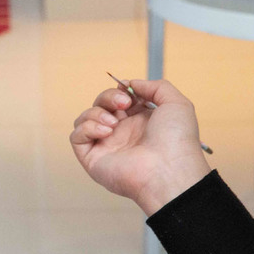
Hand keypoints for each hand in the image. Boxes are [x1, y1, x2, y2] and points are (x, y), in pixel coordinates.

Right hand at [69, 79, 210, 215]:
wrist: (168, 169)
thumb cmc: (176, 141)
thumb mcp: (176, 104)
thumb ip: (155, 86)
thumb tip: (130, 83)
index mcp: (140, 121)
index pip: (119, 99)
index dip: (119, 91)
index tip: (126, 90)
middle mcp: (121, 133)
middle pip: (100, 105)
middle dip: (108, 97)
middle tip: (123, 104)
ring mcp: (105, 145)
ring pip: (84, 118)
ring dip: (96, 113)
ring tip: (114, 122)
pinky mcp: (92, 157)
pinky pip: (76, 136)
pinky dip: (87, 128)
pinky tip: (106, 132)